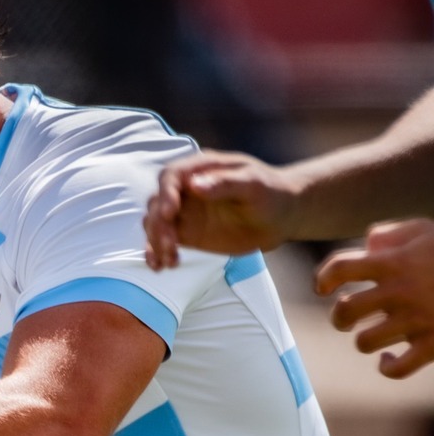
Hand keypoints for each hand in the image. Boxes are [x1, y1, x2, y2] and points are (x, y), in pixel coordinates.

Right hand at [143, 150, 298, 267]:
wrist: (282, 217)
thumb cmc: (272, 193)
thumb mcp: (254, 185)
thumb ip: (225, 183)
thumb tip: (194, 185)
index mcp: (202, 168)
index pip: (171, 176)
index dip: (165, 193)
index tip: (169, 213)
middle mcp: (187, 189)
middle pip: (157, 203)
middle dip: (158, 225)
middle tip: (171, 245)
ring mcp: (184, 212)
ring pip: (155, 224)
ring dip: (155, 242)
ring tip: (169, 261)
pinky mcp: (186, 233)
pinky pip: (162, 242)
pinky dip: (156, 253)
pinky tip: (160, 266)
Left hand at [315, 218, 433, 378]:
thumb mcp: (429, 233)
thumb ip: (395, 234)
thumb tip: (368, 243)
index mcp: (396, 262)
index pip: (341, 268)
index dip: (323, 278)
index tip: (323, 287)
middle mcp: (402, 291)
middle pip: (344, 311)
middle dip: (340, 317)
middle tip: (348, 318)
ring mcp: (417, 319)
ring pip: (364, 342)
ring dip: (365, 340)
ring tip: (376, 334)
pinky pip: (398, 369)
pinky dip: (388, 367)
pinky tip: (388, 358)